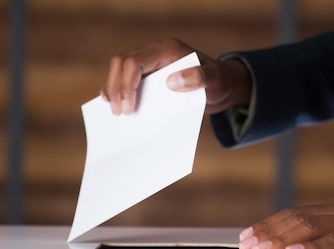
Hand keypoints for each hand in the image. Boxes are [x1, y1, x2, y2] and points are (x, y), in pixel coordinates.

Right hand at [100, 38, 251, 114]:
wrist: (220, 85)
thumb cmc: (218, 82)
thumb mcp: (215, 81)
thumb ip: (199, 78)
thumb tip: (172, 82)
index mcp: (167, 50)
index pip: (135, 62)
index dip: (127, 85)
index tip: (129, 108)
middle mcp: (154, 52)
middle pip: (121, 63)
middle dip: (115, 87)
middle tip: (119, 113)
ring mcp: (148, 62)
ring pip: (118, 69)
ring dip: (112, 88)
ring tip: (114, 111)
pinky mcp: (146, 74)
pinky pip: (124, 77)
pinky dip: (117, 90)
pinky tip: (115, 105)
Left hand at [239, 199, 333, 248]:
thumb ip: (327, 233)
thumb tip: (294, 246)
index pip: (293, 214)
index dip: (268, 224)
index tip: (247, 237)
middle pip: (296, 219)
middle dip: (268, 232)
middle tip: (247, 246)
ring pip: (311, 228)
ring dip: (282, 239)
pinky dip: (315, 247)